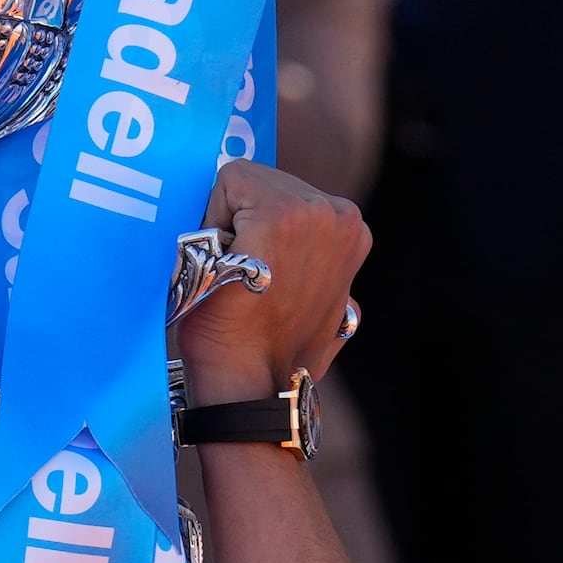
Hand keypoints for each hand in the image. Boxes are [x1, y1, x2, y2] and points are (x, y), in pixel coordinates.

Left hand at [178, 159, 367, 404]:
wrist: (248, 380)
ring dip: (228, 222)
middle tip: (239, 276)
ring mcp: (314, 212)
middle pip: (264, 183)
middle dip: (241, 220)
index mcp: (351, 230)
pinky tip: (223, 264)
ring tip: (235, 273)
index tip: (254, 274)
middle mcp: (341, 215)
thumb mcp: (311, 297)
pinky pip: (227, 183)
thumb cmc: (268, 347)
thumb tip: (293, 257)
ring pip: (244, 183)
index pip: (284, 196)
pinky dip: (211, 221)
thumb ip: (311, 263)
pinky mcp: (280, 215)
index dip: (252, 228)